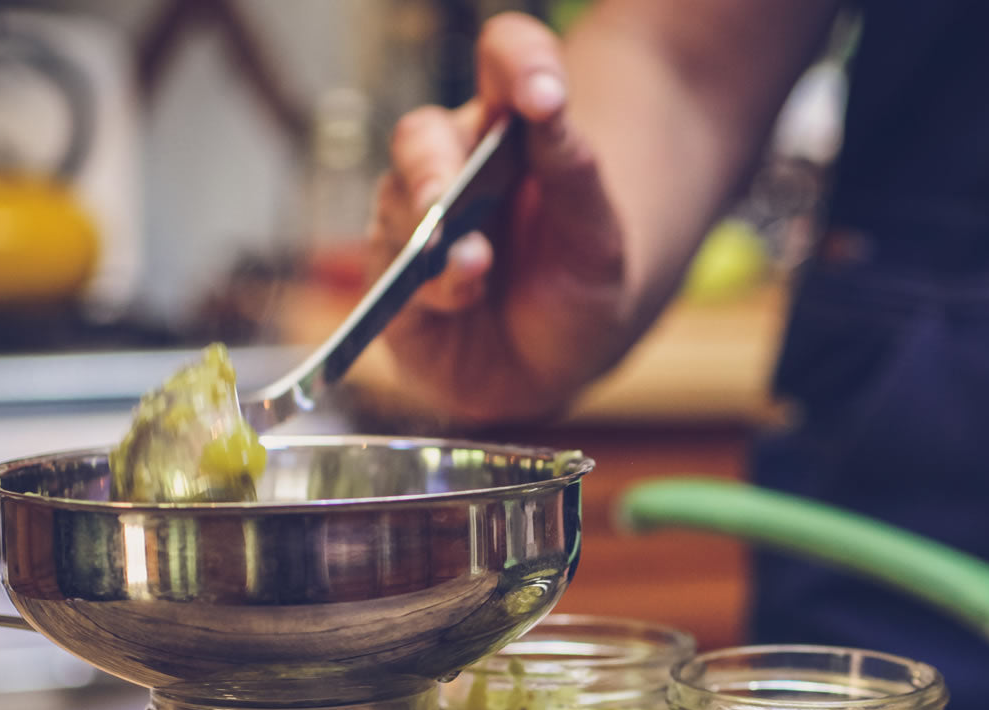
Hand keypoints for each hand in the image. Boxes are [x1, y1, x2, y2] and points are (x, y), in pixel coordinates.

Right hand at [371, 13, 627, 425]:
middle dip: (433, 165)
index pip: (504, 59)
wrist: (557, 371)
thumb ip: (573, 169)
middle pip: (422, 135)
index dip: (518, 60)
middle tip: (447, 196)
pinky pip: (390, 270)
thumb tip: (546, 104)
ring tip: (475, 264)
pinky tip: (462, 296)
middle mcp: (452, 163)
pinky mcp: (392, 279)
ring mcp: (415, 220)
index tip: (541, 93)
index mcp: (511, 129)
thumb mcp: (597, 235)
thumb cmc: (578, 289)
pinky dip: (426, 283)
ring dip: (430, 233)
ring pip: (399, 201)